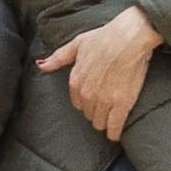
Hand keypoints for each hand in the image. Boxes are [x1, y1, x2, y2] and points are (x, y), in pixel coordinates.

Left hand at [43, 4, 164, 137]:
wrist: (130, 37)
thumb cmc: (105, 37)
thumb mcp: (77, 44)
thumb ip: (58, 58)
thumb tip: (41, 65)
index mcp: (75, 80)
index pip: (77, 103)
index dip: (86, 101)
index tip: (94, 98)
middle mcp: (87, 93)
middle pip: (88, 114)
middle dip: (96, 110)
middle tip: (106, 104)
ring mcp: (104, 100)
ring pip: (99, 122)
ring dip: (104, 121)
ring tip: (112, 116)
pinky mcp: (121, 104)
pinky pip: (114, 127)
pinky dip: (114, 132)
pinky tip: (115, 134)